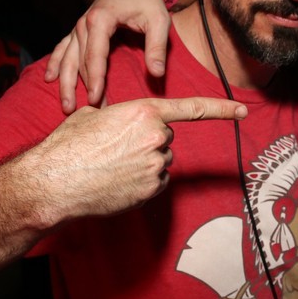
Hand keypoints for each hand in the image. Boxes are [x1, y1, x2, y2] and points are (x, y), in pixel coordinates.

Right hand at [23, 96, 245, 222]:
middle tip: (118, 149)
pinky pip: (156, 183)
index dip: (221, 109)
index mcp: (143, 112)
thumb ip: (121, 116)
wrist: (54, 182)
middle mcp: (156, 137)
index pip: (191, 108)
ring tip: (113, 167)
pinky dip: (142, 184)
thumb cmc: (68, 146)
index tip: (243, 110)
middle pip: (166, 138)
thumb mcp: (92, 116)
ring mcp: (156, 165)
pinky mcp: (151, 190)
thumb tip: (125, 125)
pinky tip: (118, 182)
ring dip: (145, 163)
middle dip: (149, 142)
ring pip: (161, 162)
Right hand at [45, 0, 174, 113]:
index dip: (95, 79)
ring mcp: (79, 26)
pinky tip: (50, 78)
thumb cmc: (148, 0)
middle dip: (82, 88)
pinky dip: (56, 63)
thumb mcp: (159, 21)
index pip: (95, 55)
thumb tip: (157, 74)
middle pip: (80, 61)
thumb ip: (157, 48)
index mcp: (101, 19)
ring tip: (67, 106)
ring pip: (68, 58)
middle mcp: (84, 23)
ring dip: (66, 83)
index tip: (97, 100)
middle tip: (89, 113)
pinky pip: (63, 48)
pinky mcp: (79, 29)